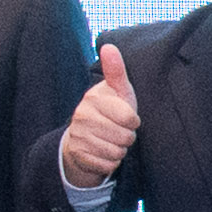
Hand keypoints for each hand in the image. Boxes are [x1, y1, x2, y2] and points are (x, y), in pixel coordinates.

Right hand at [57, 43, 140, 189]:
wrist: (85, 136)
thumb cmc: (109, 110)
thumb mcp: (117, 90)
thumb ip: (116, 70)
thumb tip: (109, 46)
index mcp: (93, 98)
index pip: (130, 118)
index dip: (134, 121)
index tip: (127, 117)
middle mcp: (82, 116)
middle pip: (125, 137)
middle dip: (127, 137)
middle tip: (118, 130)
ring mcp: (78, 136)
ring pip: (116, 152)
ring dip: (119, 150)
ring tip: (111, 140)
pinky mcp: (77, 154)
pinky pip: (107, 165)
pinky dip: (111, 162)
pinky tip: (103, 152)